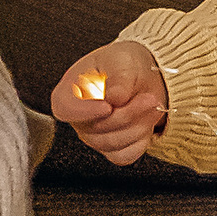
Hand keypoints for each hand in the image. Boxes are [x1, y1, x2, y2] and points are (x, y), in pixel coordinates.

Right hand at [51, 38, 167, 163]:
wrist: (141, 76)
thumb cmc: (123, 65)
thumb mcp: (122, 60)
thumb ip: (118, 78)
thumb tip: (115, 97)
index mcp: (70, 92)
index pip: (65, 108)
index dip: (84, 111)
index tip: (107, 106)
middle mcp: (79, 118)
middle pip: (96, 129)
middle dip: (128, 114)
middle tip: (149, 99)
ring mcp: (94, 136)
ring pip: (113, 144)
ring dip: (139, 125)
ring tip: (152, 104)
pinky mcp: (111, 149)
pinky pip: (125, 155)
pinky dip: (141, 140)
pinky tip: (146, 121)